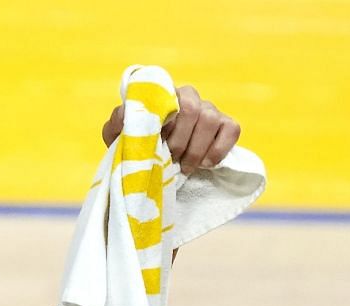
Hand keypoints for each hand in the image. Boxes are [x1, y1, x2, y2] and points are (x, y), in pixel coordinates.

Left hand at [100, 84, 241, 173]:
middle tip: (171, 160)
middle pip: (192, 109)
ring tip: (185, 166)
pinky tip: (205, 164)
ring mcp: (210, 110)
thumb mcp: (118, 136)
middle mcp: (189, 97)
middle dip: (180, 141)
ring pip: (211, 119)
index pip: (168, 97)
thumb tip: (126, 113)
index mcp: (164, 95)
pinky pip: (231, 129)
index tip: (158, 143)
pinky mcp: (226, 124)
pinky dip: (218, 149)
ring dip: (197, 149)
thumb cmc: (137, 146)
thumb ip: (118, 122)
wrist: (154, 164)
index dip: (164, 124)